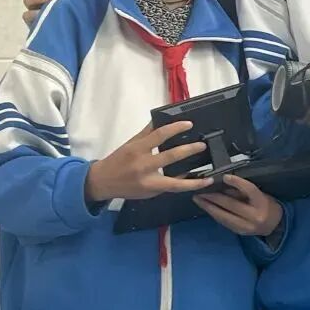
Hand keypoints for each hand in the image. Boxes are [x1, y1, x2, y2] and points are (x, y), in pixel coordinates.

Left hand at [84, 121, 214, 201]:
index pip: (176, 184)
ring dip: (176, 128)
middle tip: (202, 145)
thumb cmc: (127, 188)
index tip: (208, 180)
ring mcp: (138, 151)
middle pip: (171, 156)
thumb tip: (186, 173)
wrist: (101, 179)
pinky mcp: (133, 140)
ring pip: (160, 135)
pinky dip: (161, 121)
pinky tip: (171, 116)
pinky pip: (149, 128)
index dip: (194, 183)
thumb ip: (166, 184)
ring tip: (189, 124)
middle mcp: (144, 166)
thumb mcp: (148, 192)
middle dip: (189, 149)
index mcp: (149, 183)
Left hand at [194, 174, 283, 235]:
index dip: (237, 183)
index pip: (249, 190)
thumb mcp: (260, 194)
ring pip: (224, 216)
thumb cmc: (266, 204)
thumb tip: (224, 184)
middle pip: (232, 205)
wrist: (274, 225)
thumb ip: (244, 191)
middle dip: (214, 197)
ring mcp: (246, 226)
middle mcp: (254, 216)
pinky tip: (206, 208)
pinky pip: (224, 222)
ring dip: (209, 207)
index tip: (225, 176)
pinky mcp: (239, 232)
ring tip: (198, 199)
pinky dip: (214, 214)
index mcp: (261, 202)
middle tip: (201, 189)